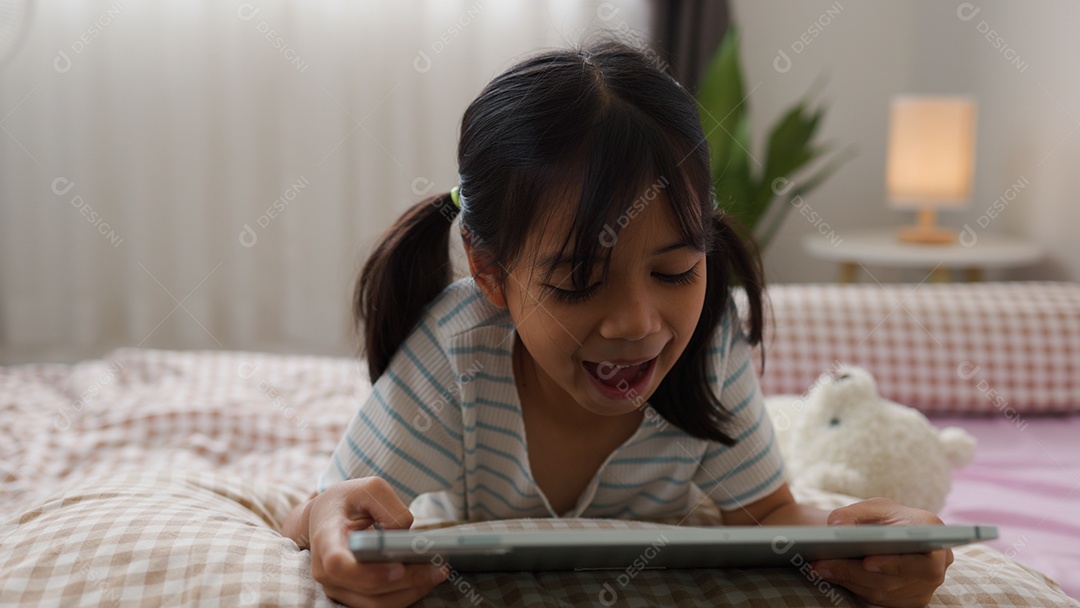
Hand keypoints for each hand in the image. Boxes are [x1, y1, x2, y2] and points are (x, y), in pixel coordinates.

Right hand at [306, 477, 448, 607]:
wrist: (325, 518)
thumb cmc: (348, 501)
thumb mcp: (370, 489)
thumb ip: (390, 509)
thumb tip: (404, 538)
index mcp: (326, 539)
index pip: (339, 564)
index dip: (369, 572)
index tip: (399, 568)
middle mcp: (326, 571)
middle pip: (367, 589)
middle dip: (408, 581)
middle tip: (440, 567)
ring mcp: (338, 587)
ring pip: (376, 603)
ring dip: (412, 591)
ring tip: (439, 573)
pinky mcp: (353, 595)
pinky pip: (381, 603)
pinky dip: (406, 594)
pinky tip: (427, 578)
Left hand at [812, 497, 952, 607]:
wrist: (888, 534)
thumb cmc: (882, 518)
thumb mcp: (869, 508)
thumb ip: (851, 514)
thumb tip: (836, 526)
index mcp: (933, 534)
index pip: (922, 560)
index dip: (896, 564)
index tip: (866, 562)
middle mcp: (936, 565)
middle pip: (896, 580)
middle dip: (856, 572)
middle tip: (823, 564)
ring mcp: (925, 586)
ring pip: (884, 591)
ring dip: (848, 580)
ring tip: (818, 567)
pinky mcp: (910, 599)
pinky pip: (880, 599)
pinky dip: (853, 586)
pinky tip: (830, 574)